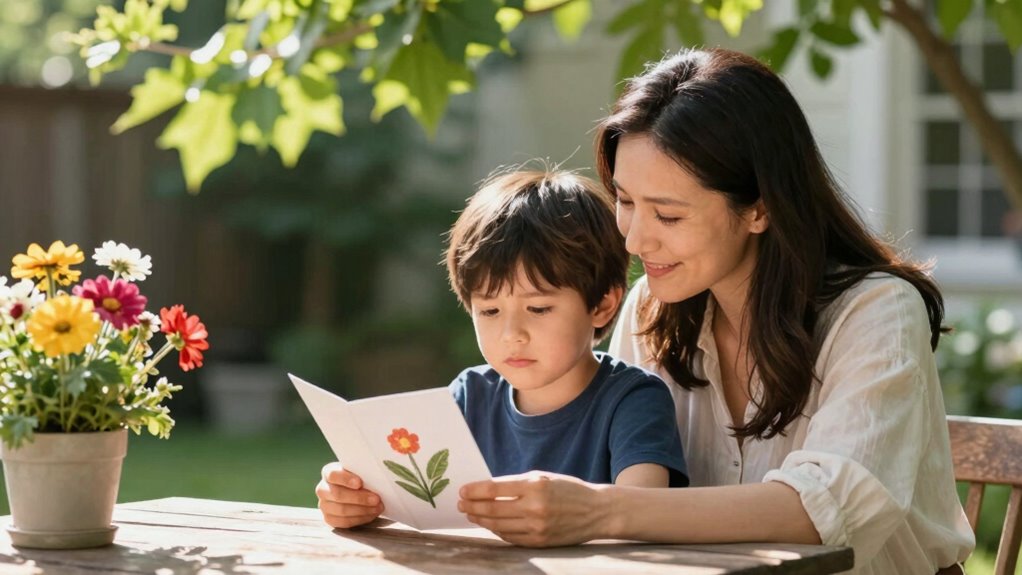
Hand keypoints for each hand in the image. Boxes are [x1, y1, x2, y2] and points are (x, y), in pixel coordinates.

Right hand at [316, 462, 383, 527]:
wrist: (357, 491)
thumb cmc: (360, 478)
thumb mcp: (360, 472)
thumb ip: (363, 472)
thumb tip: (375, 476)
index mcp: (328, 472)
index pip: (332, 475)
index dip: (346, 479)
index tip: (360, 483)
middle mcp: (322, 489)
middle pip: (337, 495)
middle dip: (359, 498)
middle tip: (376, 499)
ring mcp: (324, 505)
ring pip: (341, 510)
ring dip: (363, 510)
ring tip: (378, 507)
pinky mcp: (329, 519)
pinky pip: (344, 522)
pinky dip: (360, 519)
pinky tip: (371, 514)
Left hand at [457, 470, 610, 546]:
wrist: (597, 511)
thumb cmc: (568, 489)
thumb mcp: (543, 477)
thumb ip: (516, 484)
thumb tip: (486, 489)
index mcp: (535, 485)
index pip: (495, 489)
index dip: (475, 490)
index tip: (462, 490)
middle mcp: (535, 507)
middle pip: (493, 509)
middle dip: (473, 506)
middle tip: (461, 503)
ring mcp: (537, 527)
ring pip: (499, 525)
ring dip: (481, 519)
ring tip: (471, 513)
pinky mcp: (539, 541)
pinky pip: (510, 537)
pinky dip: (497, 530)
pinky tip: (490, 524)